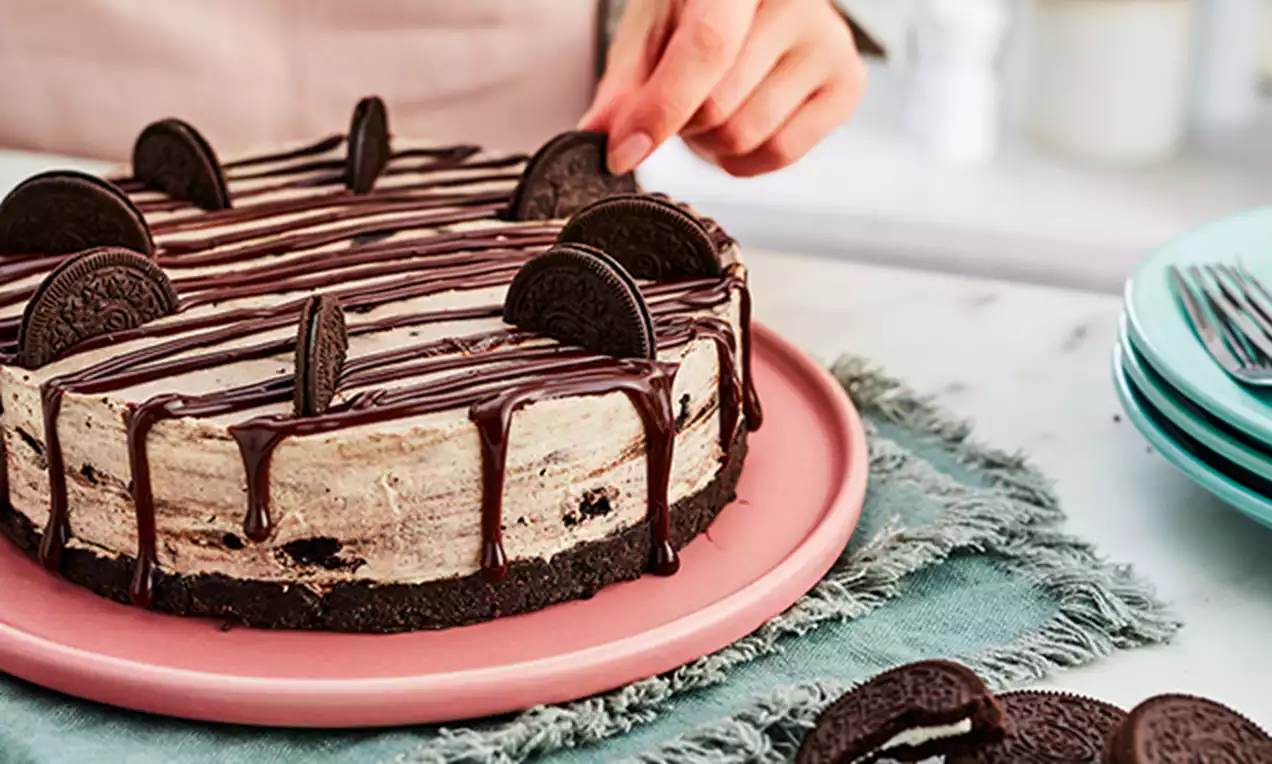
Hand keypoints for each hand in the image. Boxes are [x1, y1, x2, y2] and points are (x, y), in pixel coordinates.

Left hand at [578, 0, 867, 177]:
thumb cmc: (696, 7)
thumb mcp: (650, 30)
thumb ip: (625, 86)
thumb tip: (601, 137)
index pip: (707, 48)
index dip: (660, 109)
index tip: (622, 152)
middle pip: (719, 108)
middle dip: (682, 125)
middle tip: (681, 102)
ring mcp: (830, 41)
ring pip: (746, 138)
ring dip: (711, 144)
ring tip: (713, 106)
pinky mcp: (849, 83)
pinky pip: (780, 154)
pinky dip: (744, 158)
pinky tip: (743, 121)